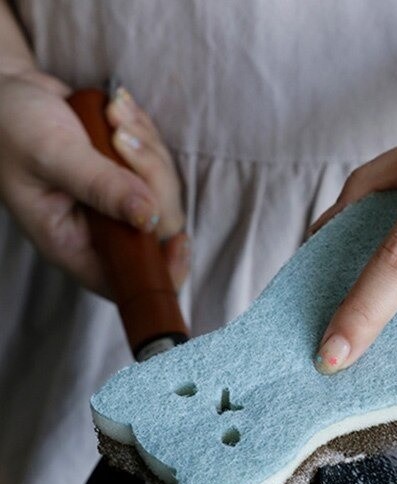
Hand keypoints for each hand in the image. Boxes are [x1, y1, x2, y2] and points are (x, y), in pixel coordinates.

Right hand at [0, 69, 187, 296]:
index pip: (129, 279)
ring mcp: (115, 204)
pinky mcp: (126, 177)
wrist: (5, 91)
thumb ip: (100, 186)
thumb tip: (147, 216)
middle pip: (159, 228)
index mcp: (74, 244)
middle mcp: (99, 231)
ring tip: (112, 114)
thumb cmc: (13, 128)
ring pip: (164, 192)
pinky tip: (115, 110)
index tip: (180, 239)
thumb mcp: (52, 154)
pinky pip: (158, 161)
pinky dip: (145, 132)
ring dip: (147, 147)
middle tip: (119, 136)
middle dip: (152, 177)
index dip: (163, 269)